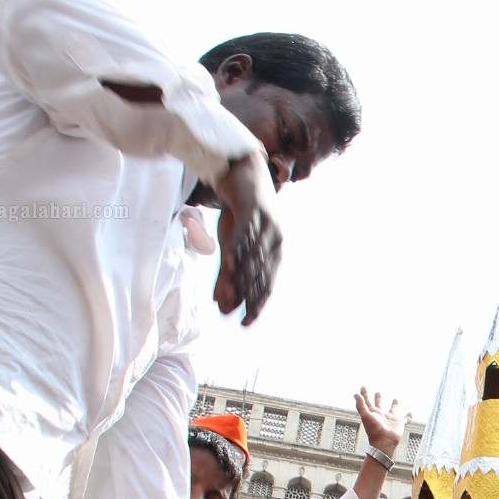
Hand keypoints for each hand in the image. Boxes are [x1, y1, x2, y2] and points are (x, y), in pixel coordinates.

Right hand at [213, 153, 282, 324]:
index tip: (246, 324)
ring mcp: (266, 224)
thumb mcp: (232, 247)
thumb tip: (223, 305)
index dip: (256, 304)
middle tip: (243, 320)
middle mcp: (275, 239)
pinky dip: (235, 250)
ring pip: (252, 257)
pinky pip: (243, 233)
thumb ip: (228, 275)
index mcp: (274, 250)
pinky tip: (228, 264)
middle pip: (262, 275)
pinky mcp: (252, 210)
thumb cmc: (239, 214)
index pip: (266, 283)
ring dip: (240, 279)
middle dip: (251, 299)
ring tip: (229, 297)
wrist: (243, 173)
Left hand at [355, 388, 404, 456]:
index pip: (367, 401)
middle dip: (378, 398)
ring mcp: (391, 419)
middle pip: (379, 405)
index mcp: (373, 413)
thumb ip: (361, 405)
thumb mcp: (366, 416)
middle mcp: (381, 415)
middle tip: (378, 392)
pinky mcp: (399, 423)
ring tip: (395, 399)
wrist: (384, 442)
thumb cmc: (374, 430)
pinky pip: (405, 419)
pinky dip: (408, 416)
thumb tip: (355, 394)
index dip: (365, 394)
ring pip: (393, 410)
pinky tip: (411, 413)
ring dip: (394, 405)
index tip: (363, 387)